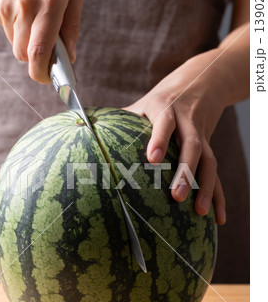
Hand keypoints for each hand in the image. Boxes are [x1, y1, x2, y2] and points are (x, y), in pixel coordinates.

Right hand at [0, 0, 83, 82]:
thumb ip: (72, 27)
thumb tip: (70, 57)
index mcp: (50, 3)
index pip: (40, 50)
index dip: (41, 72)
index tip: (46, 79)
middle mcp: (26, 5)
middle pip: (24, 54)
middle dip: (35, 58)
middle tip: (45, 49)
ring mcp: (6, 6)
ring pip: (15, 45)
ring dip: (26, 42)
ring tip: (34, 18)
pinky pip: (7, 31)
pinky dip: (16, 28)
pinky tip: (22, 8)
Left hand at [124, 49, 228, 224]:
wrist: (200, 83)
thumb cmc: (161, 100)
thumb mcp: (143, 103)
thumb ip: (120, 117)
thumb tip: (83, 127)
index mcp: (166, 108)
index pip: (165, 122)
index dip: (159, 139)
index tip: (152, 159)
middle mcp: (187, 121)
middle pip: (192, 145)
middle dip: (186, 171)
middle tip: (176, 196)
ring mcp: (202, 135)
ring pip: (209, 161)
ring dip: (205, 187)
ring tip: (198, 211)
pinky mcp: (211, 147)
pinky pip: (216, 172)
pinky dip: (218, 195)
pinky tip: (218, 218)